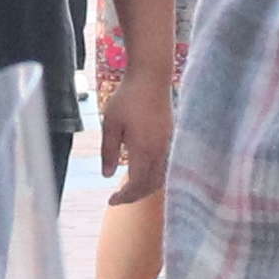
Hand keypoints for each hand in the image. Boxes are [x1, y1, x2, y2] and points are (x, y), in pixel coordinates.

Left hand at [101, 52, 176, 211]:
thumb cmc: (127, 98)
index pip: (137, 184)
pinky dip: (154, 177)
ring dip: (146, 188)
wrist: (151, 78)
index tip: (111, 201)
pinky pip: (166, 167)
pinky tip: (143, 174)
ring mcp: (168, 145)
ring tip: (130, 189)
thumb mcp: (110, 124)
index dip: (125, 197)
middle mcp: (160, 151)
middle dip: (135, 196)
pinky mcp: (171, 139)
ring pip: (161, 178)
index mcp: (143, 149)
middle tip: (118, 198)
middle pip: (151, 185)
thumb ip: (108, 152)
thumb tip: (106, 176)